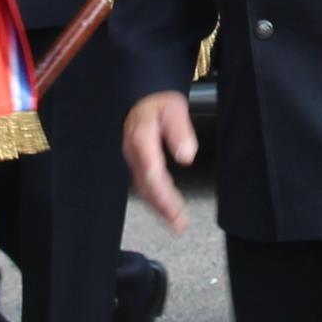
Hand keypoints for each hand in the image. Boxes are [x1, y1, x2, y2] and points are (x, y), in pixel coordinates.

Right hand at [120, 91, 194, 233]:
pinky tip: (167, 211)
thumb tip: (186, 156)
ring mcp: (134, 159)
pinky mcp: (138, 162)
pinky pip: (145, 185)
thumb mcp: (174, 108)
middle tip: (179, 224)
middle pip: (147, 186)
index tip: (175, 208)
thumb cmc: (159, 101)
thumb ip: (180, 131)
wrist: (144, 96)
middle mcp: (134, 153)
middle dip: (163, 207)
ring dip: (160, 208)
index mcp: (141, 139)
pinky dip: (156, 200)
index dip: (162, 193)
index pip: (151, 172)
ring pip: (145, 189)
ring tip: (176, 224)